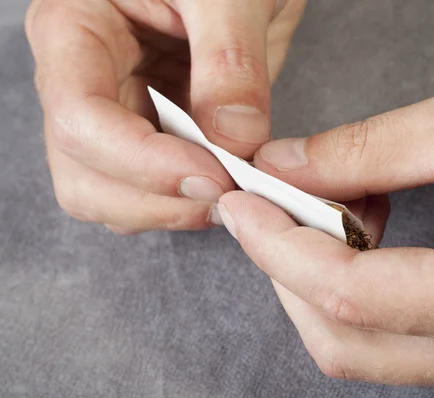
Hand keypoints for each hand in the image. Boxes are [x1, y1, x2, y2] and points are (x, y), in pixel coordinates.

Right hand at [25, 0, 304, 232]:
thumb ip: (230, 62)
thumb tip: (233, 141)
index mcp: (75, 28)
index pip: (80, 118)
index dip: (144, 162)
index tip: (213, 177)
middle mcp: (82, 79)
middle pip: (83, 173)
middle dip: (154, 198)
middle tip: (226, 192)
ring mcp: (113, 113)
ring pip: (109, 194)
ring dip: (168, 209)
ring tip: (228, 190)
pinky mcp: (147, 134)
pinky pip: (148, 191)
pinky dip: (184, 202)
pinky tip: (223, 185)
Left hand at [217, 62, 433, 392]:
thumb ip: (364, 150)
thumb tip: (284, 168)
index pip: (347, 292)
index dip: (276, 246)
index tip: (241, 204)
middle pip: (342, 336)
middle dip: (287, 268)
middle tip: (268, 205)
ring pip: (362, 345)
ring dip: (319, 280)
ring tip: (324, 210)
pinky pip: (393, 337)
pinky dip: (355, 290)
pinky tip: (362, 234)